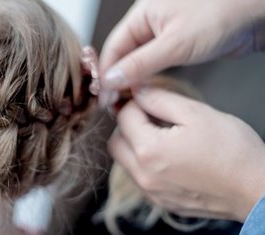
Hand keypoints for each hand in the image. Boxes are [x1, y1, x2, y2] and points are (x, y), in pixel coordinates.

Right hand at [98, 0, 264, 92]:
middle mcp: (149, 23)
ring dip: (133, 80)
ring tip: (126, 101)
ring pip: (138, 61)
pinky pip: (155, 63)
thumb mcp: (174, 44)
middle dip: (117, 79)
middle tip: (113, 103)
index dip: (106, 73)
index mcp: (142, 14)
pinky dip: (149, 78)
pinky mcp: (178, 45)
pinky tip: (146, 91)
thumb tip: (111, 79)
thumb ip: (140, 64)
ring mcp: (164, 34)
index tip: (103, 96)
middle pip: (123, 55)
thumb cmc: (221, 13)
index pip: (113, 47)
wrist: (255, 13)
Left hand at [109, 87, 264, 221]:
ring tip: (160, 135)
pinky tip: (167, 156)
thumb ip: (159, 99)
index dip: (134, 102)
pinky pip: (139, 178)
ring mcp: (151, 192)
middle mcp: (143, 175)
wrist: (256, 189)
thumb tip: (136, 90)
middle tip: (150, 116)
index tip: (147, 97)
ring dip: (133, 145)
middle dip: (127, 125)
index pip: (124, 117)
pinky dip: (145, 163)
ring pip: (125, 162)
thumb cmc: (232, 150)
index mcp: (149, 150)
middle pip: (116, 141)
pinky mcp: (161, 202)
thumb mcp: (196, 113)